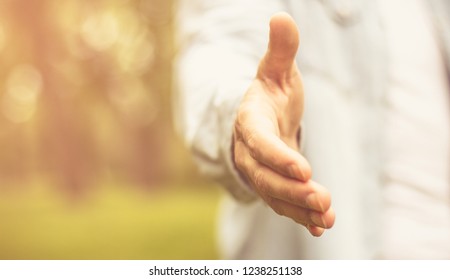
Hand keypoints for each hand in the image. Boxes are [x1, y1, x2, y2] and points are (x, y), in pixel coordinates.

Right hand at [233, 12, 334, 236]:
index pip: (260, 142)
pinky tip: (320, 225)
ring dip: (299, 208)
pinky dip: (300, 215)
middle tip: (322, 200)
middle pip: (265, 176)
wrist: (258, 119)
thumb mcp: (274, 70)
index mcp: (249, 121)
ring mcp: (258, 170)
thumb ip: (280, 50)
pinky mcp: (271, 183)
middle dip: (292, 191)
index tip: (305, 168)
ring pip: (274, 195)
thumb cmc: (268, 93)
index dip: (278, 156)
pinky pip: (282, 203)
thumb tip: (281, 16)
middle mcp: (249, 151)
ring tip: (326, 218)